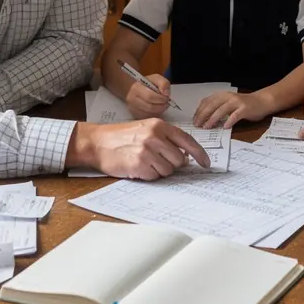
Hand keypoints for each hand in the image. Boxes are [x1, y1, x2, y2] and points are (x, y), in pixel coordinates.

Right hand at [71, 119, 208, 179]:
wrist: (98, 142)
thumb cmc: (122, 136)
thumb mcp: (146, 129)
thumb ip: (166, 139)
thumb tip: (185, 157)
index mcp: (159, 125)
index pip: (187, 140)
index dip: (199, 154)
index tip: (206, 163)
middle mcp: (155, 137)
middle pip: (179, 160)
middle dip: (171, 164)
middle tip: (157, 160)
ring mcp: (147, 151)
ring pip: (168, 170)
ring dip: (159, 170)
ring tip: (144, 161)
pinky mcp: (139, 165)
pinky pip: (154, 177)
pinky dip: (148, 175)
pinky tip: (137, 167)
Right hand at [124, 73, 170, 118]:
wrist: (133, 89)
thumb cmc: (147, 83)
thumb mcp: (156, 78)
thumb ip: (163, 83)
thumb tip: (166, 94)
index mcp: (137, 88)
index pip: (150, 97)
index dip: (161, 99)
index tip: (166, 97)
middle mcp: (132, 100)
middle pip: (150, 108)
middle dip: (161, 106)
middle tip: (166, 103)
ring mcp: (132, 109)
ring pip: (149, 115)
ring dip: (159, 112)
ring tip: (162, 106)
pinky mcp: (134, 116)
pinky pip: (147, 119)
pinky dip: (154, 115)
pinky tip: (156, 110)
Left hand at [193, 91, 267, 128]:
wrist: (262, 101)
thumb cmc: (243, 105)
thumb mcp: (228, 104)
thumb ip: (218, 108)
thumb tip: (204, 119)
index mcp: (222, 95)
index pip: (207, 101)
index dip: (199, 110)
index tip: (194, 120)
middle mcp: (228, 97)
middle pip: (212, 105)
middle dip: (202, 115)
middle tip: (197, 125)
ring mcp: (237, 102)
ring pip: (222, 110)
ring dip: (213, 118)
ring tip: (207, 127)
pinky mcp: (245, 109)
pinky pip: (235, 115)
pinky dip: (229, 121)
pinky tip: (225, 127)